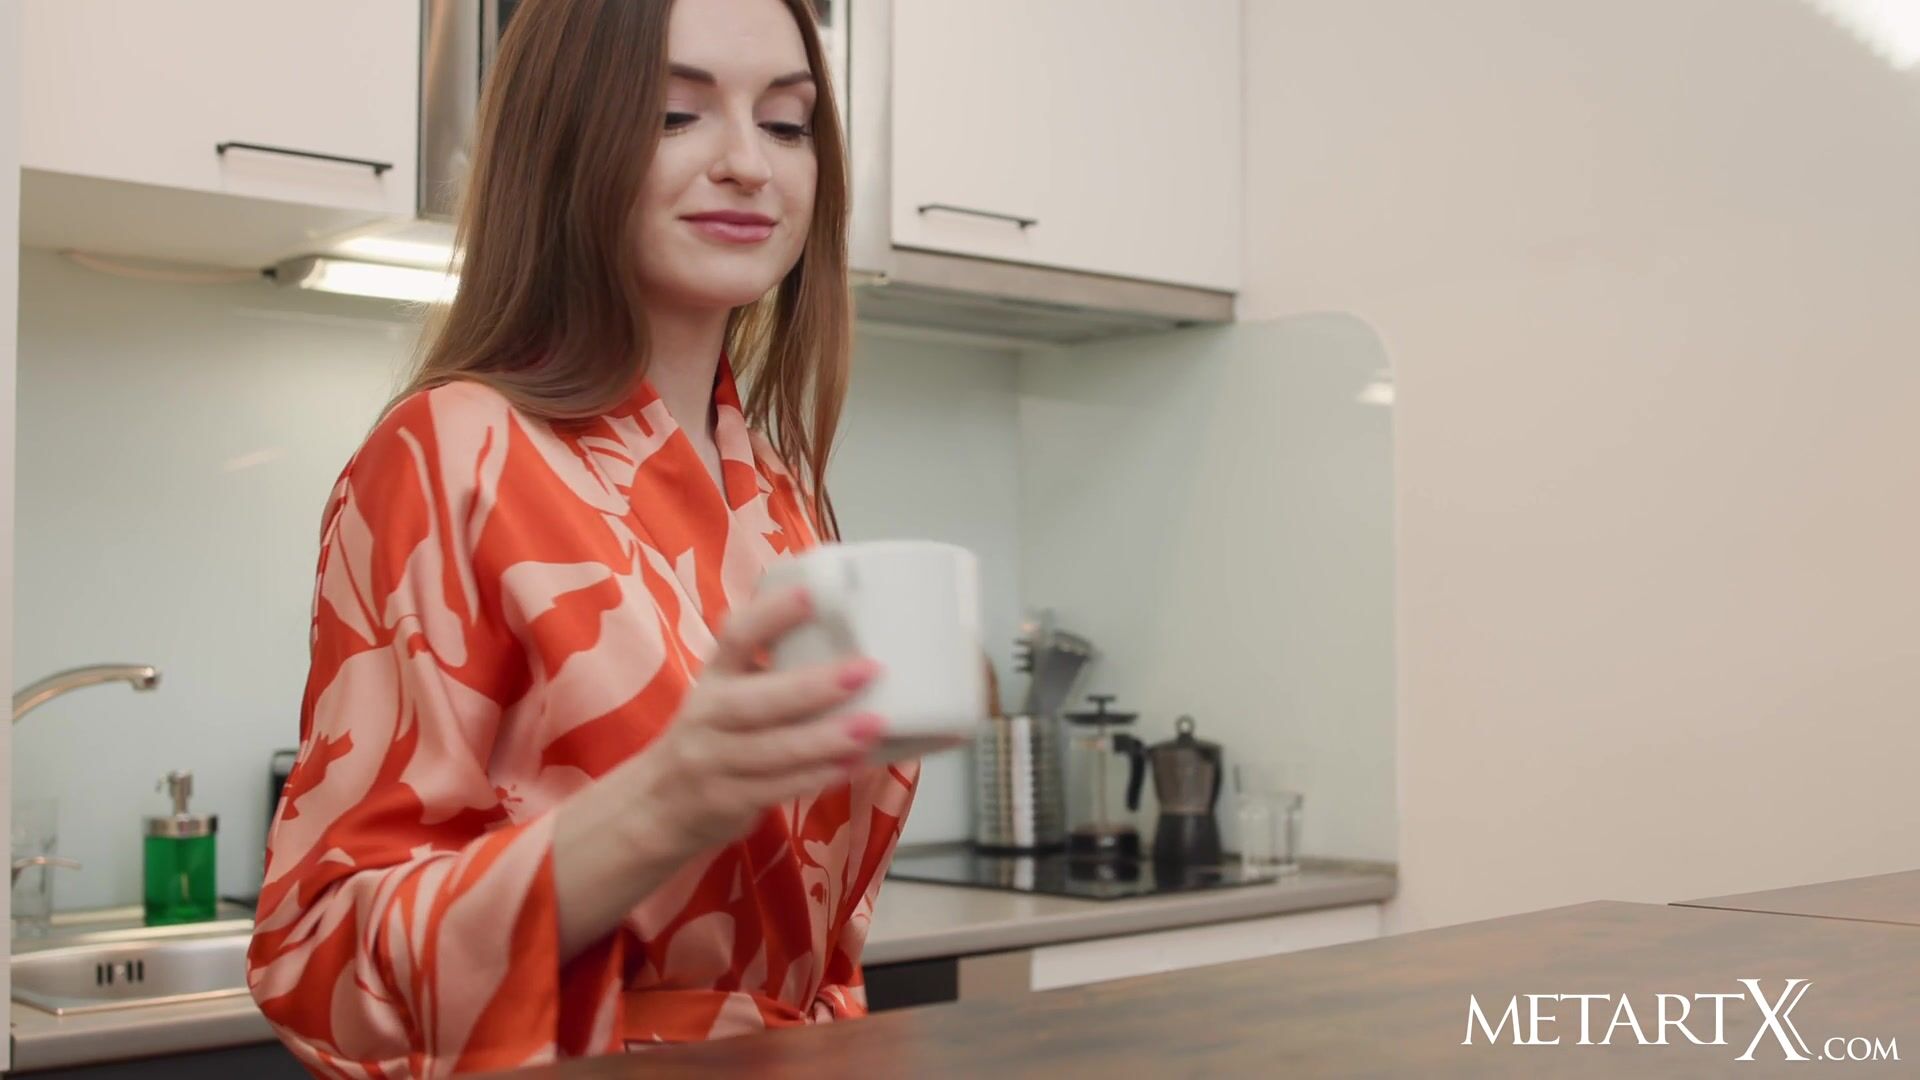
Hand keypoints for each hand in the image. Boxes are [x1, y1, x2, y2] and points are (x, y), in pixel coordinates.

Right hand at [628, 584, 887, 853]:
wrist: (658, 804)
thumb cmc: (713, 735)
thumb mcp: (726, 693)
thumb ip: (769, 670)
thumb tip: (847, 638)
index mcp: (713, 676)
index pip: (735, 638)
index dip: (770, 615)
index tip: (810, 595)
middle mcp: (707, 715)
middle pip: (756, 701)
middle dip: (813, 686)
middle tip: (868, 669)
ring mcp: (712, 761)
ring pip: (772, 749)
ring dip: (826, 738)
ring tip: (873, 724)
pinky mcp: (726, 800)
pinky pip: (777, 788)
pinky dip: (818, 776)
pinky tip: (854, 764)